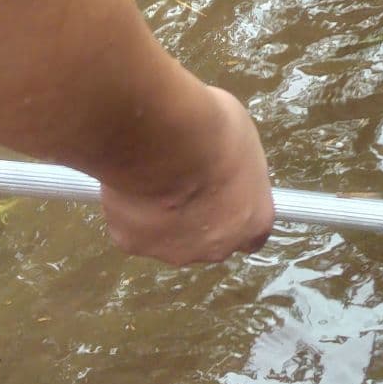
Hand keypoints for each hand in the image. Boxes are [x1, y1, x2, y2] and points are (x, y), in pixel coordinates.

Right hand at [97, 79, 274, 266]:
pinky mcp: (132, 244)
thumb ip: (234, 169)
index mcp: (253, 222)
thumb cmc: (214, 132)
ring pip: (168, 237)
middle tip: (186, 179)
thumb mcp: (242, 141)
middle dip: (199, 215)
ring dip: (163, 214)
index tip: (224, 192)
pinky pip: (132, 227)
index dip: (235, 214)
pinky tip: (129, 182)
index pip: (252, 235)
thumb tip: (221, 166)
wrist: (161, 141)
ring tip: (153, 176)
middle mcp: (217, 248)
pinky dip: (130, 209)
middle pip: (210, 240)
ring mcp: (173, 251)